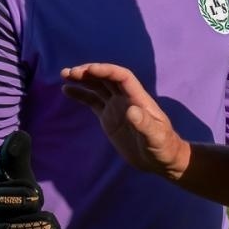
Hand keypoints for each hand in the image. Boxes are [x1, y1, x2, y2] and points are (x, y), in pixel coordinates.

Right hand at [60, 63, 188, 180]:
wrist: (162, 159)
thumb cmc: (163, 147)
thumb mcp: (156, 137)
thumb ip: (145, 124)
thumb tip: (131, 111)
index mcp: (138, 98)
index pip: (121, 77)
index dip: (106, 70)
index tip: (88, 70)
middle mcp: (126, 98)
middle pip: (107, 78)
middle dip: (89, 72)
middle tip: (70, 72)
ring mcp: (117, 107)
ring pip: (98, 87)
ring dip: (82, 79)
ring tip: (65, 74)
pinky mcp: (109, 118)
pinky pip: (92, 101)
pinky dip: (80, 94)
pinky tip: (67, 89)